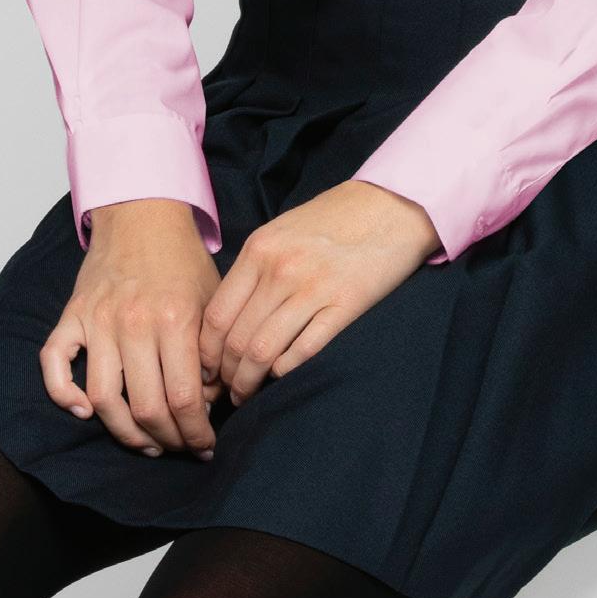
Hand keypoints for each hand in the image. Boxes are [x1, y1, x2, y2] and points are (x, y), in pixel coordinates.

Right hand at [40, 200, 224, 458]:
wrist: (142, 215)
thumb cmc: (182, 261)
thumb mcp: (212, 302)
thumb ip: (213, 353)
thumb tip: (209, 404)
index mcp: (175, 320)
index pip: (185, 398)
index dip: (197, 433)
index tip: (206, 446)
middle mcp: (133, 323)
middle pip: (146, 408)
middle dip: (168, 440)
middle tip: (180, 447)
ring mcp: (97, 321)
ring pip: (103, 399)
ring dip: (125, 433)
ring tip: (146, 442)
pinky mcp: (71, 316)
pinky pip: (54, 363)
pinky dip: (63, 393)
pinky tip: (84, 412)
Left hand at [199, 179, 441, 405]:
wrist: (390, 204)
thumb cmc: (334, 219)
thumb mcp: (281, 231)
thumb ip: (254, 269)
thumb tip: (229, 317)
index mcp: (258, 250)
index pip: (216, 316)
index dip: (206, 352)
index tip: (207, 370)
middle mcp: (280, 269)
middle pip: (236, 339)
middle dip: (226, 375)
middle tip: (228, 392)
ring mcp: (313, 287)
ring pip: (264, 350)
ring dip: (251, 381)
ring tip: (249, 394)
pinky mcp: (346, 303)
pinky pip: (305, 349)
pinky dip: (286, 370)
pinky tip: (281, 376)